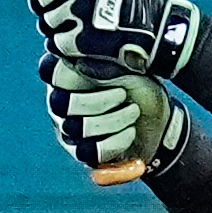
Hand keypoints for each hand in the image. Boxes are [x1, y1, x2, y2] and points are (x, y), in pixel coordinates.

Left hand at [29, 0, 201, 82]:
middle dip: (50, 7)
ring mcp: (80, 10)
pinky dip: (68, 47)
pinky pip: (57, 43)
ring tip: (86, 27)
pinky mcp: (81, 39)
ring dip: (60, 28)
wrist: (161, 29)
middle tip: (72, 12)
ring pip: (46, 22)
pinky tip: (87, 43)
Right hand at [45, 53, 183, 181]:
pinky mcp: (81, 151)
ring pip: (76, 128)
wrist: (161, 118)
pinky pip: (89, 152)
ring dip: (113, 120)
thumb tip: (83, 61)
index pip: (50, 71)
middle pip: (61, 104)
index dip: (69, 72)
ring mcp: (67, 127)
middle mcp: (60, 100)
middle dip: (99, 100)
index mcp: (67, 73)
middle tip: (123, 94)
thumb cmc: (138, 84)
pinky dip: (115, 142)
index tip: (92, 69)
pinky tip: (131, 131)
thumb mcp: (128, 66)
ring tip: (134, 111)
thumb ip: (106, 60)